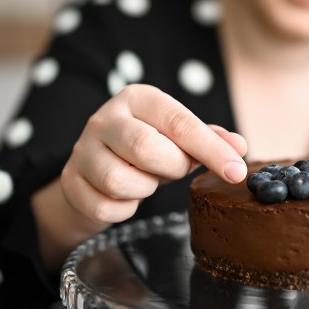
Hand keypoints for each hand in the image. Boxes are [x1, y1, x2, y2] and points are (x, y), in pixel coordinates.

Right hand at [60, 83, 246, 228]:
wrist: (94, 169)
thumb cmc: (146, 146)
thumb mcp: (177, 136)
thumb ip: (208, 139)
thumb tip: (239, 147)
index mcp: (137, 98)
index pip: (179, 122)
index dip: (212, 150)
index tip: (236, 172)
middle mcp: (104, 118)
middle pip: (146, 148)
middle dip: (171, 167)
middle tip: (173, 169)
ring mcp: (82, 149)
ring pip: (120, 181)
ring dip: (144, 188)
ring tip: (146, 179)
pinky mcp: (70, 181)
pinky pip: (105, 207)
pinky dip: (124, 209)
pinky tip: (126, 196)